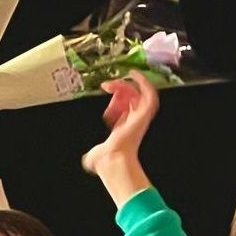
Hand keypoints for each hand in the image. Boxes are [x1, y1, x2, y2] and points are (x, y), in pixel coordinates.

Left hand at [80, 72, 157, 203]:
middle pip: (131, 97)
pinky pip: (150, 92)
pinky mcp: (145, 114)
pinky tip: (133, 74)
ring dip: (126, 85)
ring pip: (138, 92)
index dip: (115, 99)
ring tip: (114, 84)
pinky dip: (143, 81)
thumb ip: (90, 155)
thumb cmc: (104, 160)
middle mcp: (134, 122)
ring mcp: (140, 118)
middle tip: (106, 87)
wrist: (111, 160)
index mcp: (125, 129)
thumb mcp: (93, 154)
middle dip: (118, 89)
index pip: (125, 107)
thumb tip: (85, 161)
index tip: (105, 97)